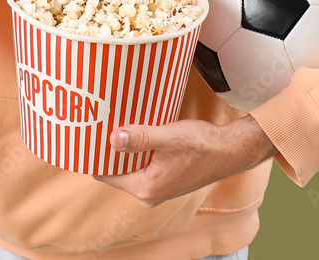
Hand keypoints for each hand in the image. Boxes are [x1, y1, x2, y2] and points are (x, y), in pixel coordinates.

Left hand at [91, 115, 276, 208]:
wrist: (229, 150)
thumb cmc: (202, 145)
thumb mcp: (168, 137)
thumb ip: (140, 138)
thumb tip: (112, 138)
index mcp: (145, 188)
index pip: (106, 174)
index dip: (96, 155)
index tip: (89, 135)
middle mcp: (148, 194)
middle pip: (116, 171)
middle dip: (109, 150)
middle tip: (100, 124)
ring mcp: (156, 189)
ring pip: (129, 167)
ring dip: (124, 150)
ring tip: (116, 125)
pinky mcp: (164, 180)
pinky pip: (141, 166)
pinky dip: (137, 151)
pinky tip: (136, 133)